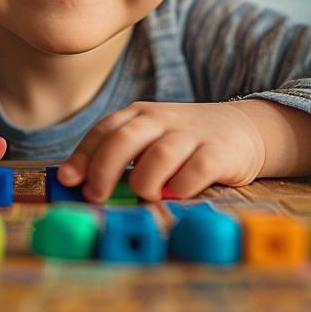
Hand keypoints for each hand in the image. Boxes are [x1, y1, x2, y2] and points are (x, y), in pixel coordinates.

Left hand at [54, 101, 267, 201]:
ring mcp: (191, 134)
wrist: (243, 129)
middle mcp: (162, 119)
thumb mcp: (150, 139)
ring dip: (145, 183)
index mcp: (140, 115)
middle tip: (96, 196)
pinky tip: (176, 195)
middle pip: (125, 138)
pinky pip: (195, 171)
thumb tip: (79, 184)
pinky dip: (180, 189)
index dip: (82, 156)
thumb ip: (120, 156)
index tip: (68, 180)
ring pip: (159, 155)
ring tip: (146, 196)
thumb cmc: (184, 143)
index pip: (104, 130)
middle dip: (104, 169)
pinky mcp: (218, 152)